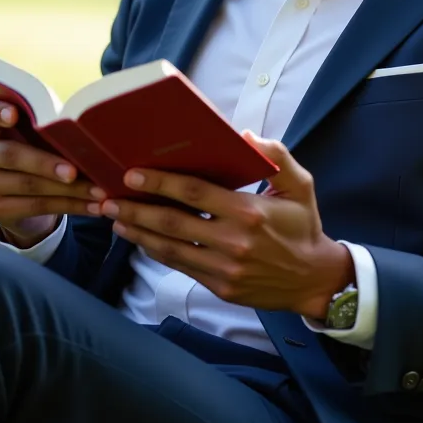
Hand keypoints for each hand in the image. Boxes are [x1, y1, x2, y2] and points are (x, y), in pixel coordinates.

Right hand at [0, 99, 105, 248]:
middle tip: (74, 172)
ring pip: (28, 185)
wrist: (21, 191)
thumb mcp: (36, 133)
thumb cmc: (36, 146)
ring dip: (69, 190)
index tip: (14, 115)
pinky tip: (93, 207)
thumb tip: (87, 128)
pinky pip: (36, 207)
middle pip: (12, 155)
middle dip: (47, 164)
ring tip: (98, 192)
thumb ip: (47, 125)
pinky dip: (70, 206)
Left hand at [87, 131, 352, 317]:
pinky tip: (138, 238)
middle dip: (136, 209)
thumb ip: (277, 156)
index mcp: (249, 212)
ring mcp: (224, 268)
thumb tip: (245, 135)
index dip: (161, 183)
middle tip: (108, 197)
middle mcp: (233, 242)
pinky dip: (155, 251)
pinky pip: (180, 266)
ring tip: (112, 218)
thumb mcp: (301, 185)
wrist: (314, 280)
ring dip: (137, 232)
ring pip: (169, 248)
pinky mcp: (220, 286)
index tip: (132, 173)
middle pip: (172, 223)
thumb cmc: (304, 226)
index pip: (195, 194)